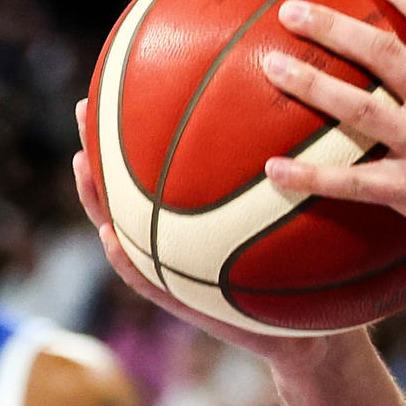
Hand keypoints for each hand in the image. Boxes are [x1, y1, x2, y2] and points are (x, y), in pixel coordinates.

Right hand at [71, 102, 339, 371]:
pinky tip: (110, 239)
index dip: (147, 122)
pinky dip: (126, 263)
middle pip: (134, 184)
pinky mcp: (186, 305)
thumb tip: (323, 100)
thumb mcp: (310, 211)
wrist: (315, 331)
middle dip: (107, 145)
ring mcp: (177, 266)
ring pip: (125, 228)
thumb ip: (305, 169)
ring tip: (83, 163)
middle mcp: (182, 232)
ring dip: (98, 199)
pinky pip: (146, 281)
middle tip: (84, 106)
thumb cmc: (313, 267)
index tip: (127, 75)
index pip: (167, 158)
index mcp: (202, 207)